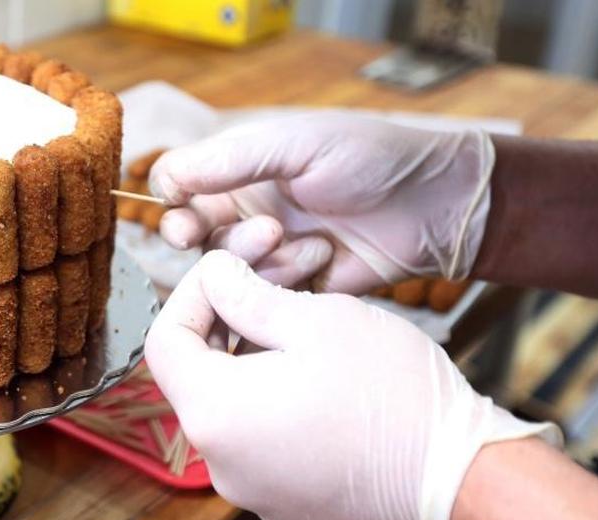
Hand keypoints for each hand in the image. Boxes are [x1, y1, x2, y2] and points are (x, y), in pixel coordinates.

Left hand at [145, 250, 558, 519]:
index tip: (226, 272)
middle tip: (272, 287)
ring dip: (252, 359)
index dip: (188, 296)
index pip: (164, 343)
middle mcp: (219, 461)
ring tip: (302, 327)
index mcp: (214, 413)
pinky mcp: (283, 501)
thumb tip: (212, 276)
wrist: (459, 480)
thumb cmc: (394, 397)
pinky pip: (258, 440)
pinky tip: (317, 375)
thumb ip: (247, 295)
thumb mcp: (317, 320)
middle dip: (227, 322)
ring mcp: (250, 487)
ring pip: (230, 406)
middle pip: (196, 375)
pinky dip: (272, 401)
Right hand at [148, 113, 494, 294]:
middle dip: (203, 237)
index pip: (181, 189)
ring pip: (226, 269)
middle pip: (194, 236)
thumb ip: (229, 160)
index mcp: (241, 170)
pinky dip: (286, 278)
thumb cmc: (370, 158)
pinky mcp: (293, 288)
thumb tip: (162, 178)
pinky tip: (322, 256)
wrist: (435, 205)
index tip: (180, 212)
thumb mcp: (295, 145)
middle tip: (217, 235)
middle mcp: (248, 211)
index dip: (173, 204)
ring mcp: (270, 252)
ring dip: (255, 256)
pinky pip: (262, 296)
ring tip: (298, 236)